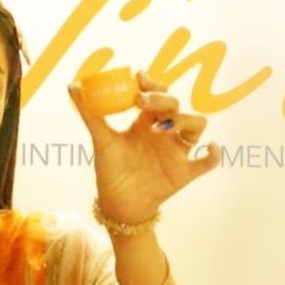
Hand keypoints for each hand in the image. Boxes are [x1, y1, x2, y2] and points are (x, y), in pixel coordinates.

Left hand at [68, 71, 220, 223]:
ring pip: (196, 126)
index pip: (156, 94)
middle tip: (142, 102)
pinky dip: (212, 155)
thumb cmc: (111, 170)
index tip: (138, 79)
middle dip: (162, 99)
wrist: (118, 205)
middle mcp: (165, 132)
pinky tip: (210, 148)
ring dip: (185, 121)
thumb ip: (90, 113)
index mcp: (146, 121)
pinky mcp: (185, 173)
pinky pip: (206, 162)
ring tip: (164, 126)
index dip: (152, 84)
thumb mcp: (101, 140)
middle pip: (174, 106)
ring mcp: (177, 151)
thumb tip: (71, 85)